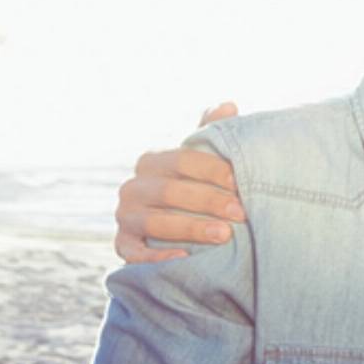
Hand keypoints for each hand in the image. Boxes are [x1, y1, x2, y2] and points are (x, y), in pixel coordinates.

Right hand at [113, 102, 247, 263]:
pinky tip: (185, 258)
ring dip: (190, 229)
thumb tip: (228, 105)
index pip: (181, 160)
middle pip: (169, 192)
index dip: (212, 170)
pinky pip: (133, 254)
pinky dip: (156, 258)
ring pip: (154, 222)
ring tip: (224, 235)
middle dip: (208, 202)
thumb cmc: (197, 183)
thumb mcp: (204, 157)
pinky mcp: (122, 245)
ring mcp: (125, 216)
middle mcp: (133, 187)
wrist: (176, 221)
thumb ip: (212, 132)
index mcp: (152, 161)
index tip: (240, 182)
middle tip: (241, 212)